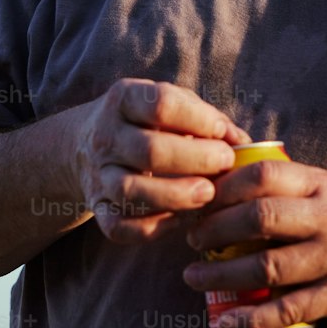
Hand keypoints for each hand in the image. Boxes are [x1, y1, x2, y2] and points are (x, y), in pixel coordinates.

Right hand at [68, 79, 249, 243]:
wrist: (82, 144)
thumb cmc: (144, 122)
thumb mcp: (169, 105)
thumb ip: (206, 118)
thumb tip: (244, 143)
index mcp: (124, 99)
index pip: (161, 105)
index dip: (199, 120)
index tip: (222, 132)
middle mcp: (105, 136)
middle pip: (149, 151)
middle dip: (195, 159)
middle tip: (224, 164)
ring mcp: (97, 174)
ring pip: (130, 191)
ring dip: (175, 195)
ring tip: (208, 194)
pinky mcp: (97, 207)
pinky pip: (119, 226)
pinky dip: (152, 228)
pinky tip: (181, 219)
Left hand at [182, 157, 326, 327]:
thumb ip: (285, 186)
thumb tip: (217, 183)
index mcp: (323, 185)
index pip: (265, 175)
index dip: (225, 187)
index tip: (200, 201)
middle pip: (261, 218)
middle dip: (216, 229)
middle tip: (193, 239)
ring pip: (267, 266)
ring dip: (221, 274)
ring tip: (193, 276)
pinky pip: (286, 309)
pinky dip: (251, 317)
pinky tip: (226, 319)